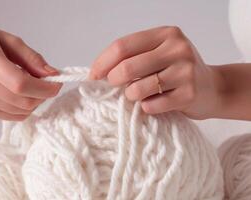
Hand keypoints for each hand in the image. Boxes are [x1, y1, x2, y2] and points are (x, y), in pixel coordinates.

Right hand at [0, 22, 61, 120]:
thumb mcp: (3, 38)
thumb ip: (30, 57)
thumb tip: (52, 74)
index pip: (21, 84)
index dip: (45, 88)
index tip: (56, 84)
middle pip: (22, 101)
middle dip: (42, 97)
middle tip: (47, 86)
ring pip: (17, 112)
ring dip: (33, 103)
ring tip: (31, 88)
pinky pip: (7, 116)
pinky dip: (21, 109)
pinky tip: (19, 96)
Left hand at [89, 26, 223, 118]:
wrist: (213, 89)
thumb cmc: (177, 71)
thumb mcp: (158, 54)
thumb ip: (133, 57)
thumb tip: (97, 73)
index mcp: (164, 34)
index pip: (122, 46)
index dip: (102, 63)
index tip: (93, 76)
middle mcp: (176, 48)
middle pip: (127, 67)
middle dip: (113, 81)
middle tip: (115, 87)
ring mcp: (185, 71)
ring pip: (137, 89)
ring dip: (130, 96)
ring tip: (139, 95)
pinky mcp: (189, 94)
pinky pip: (151, 106)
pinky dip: (146, 108)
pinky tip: (154, 103)